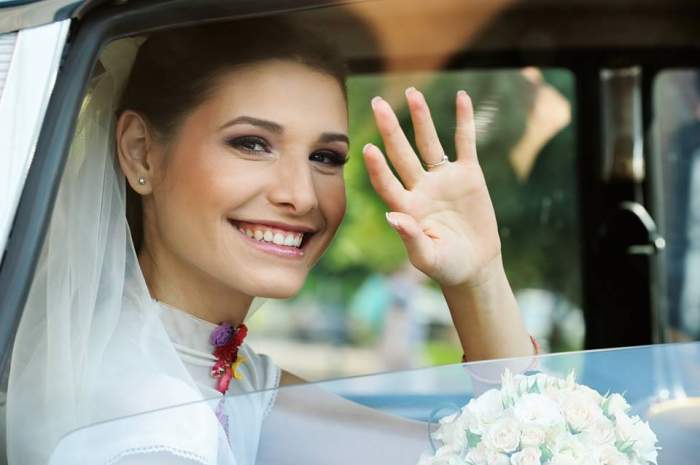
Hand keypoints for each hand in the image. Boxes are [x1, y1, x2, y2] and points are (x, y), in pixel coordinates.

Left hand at [363, 88, 500, 287]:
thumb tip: (392, 217)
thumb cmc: (447, 266)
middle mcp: (420, 188)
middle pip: (402, 154)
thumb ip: (411, 239)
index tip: (367, 149)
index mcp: (406, 208)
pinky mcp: (468, 175)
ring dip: (422, 118)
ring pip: (430, 143)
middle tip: (378, 103)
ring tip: (413, 92)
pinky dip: (464, 121)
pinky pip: (465, 143)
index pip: (387, 183)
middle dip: (390, 129)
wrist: (474, 266)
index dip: (378, 169)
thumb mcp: (429, 258)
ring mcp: (443, 179)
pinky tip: (462, 97)